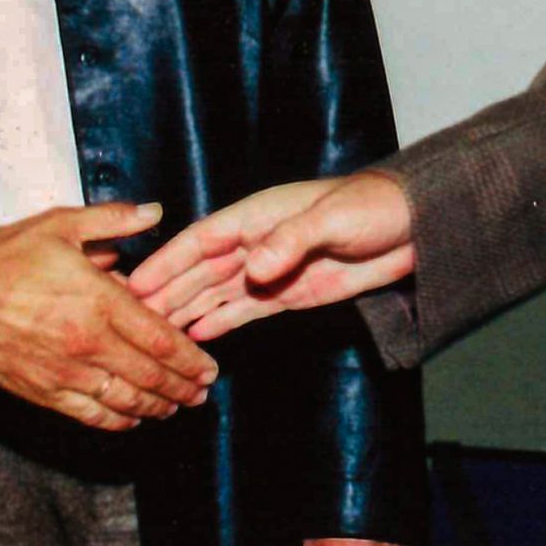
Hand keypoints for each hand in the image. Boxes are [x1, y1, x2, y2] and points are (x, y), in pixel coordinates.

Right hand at [0, 202, 218, 430]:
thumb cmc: (9, 256)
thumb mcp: (63, 224)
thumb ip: (114, 220)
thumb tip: (155, 212)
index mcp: (99, 302)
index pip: (160, 339)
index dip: (189, 359)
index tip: (208, 368)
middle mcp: (89, 343)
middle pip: (149, 375)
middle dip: (181, 387)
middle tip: (201, 394)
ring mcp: (66, 373)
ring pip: (124, 400)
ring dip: (155, 407)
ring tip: (175, 408)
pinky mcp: (44, 392)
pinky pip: (90, 414)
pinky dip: (116, 420)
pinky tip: (131, 419)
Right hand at [127, 172, 414, 340]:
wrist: (414, 228)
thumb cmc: (373, 208)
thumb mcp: (332, 219)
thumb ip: (292, 240)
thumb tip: (254, 269)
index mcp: (259, 216)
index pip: (202, 240)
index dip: (168, 261)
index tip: (136, 285)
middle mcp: (257, 242)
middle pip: (201, 270)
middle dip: (167, 293)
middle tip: (131, 322)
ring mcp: (272, 270)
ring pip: (217, 293)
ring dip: (186, 312)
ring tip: (154, 336)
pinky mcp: (290, 293)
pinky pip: (247, 310)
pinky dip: (221, 322)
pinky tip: (198, 337)